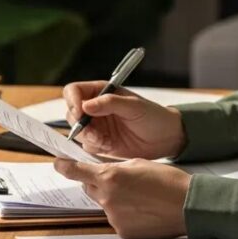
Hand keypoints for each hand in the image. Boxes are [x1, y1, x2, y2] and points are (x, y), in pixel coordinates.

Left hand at [54, 158, 190, 238]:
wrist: (188, 205)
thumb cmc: (168, 181)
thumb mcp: (138, 163)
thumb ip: (115, 167)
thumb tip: (103, 170)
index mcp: (110, 177)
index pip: (76, 171)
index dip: (64, 166)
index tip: (58, 163)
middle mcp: (107, 198)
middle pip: (90, 188)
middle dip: (99, 183)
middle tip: (120, 181)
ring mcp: (114, 217)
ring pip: (104, 204)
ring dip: (114, 199)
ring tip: (140, 197)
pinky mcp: (123, 231)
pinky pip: (116, 219)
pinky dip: (125, 214)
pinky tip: (143, 211)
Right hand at [63, 81, 185, 158]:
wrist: (166, 138)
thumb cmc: (154, 116)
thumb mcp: (134, 106)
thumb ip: (110, 103)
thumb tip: (86, 105)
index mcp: (101, 92)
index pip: (74, 91)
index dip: (72, 101)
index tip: (80, 113)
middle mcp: (95, 108)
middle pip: (71, 113)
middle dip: (79, 124)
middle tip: (94, 133)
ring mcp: (96, 126)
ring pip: (77, 131)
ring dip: (87, 137)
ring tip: (104, 141)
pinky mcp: (100, 142)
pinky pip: (86, 145)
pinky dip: (94, 147)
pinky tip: (109, 146)